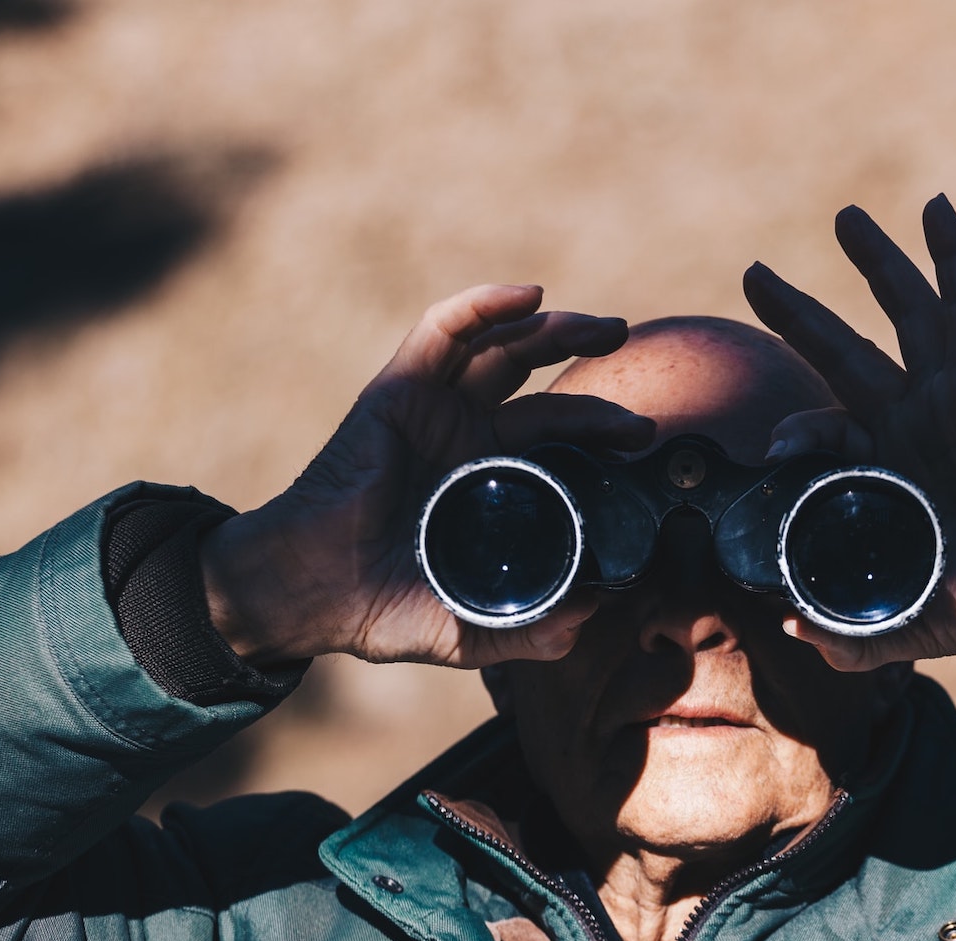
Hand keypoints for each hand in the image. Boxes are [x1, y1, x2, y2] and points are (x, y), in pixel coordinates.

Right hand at [200, 284, 653, 666]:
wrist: (312, 595)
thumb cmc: (381, 611)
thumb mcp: (474, 628)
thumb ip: (534, 629)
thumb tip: (593, 618)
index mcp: (485, 480)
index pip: (553, 436)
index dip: (599, 428)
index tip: (644, 441)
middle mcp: (463, 436)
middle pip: (537, 381)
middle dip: (587, 368)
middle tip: (635, 369)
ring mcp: (432, 410)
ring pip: (502, 347)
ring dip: (555, 328)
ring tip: (606, 328)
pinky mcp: (399, 390)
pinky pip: (444, 331)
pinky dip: (486, 305)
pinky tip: (531, 296)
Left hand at [742, 195, 955, 667]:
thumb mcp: (910, 621)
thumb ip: (853, 633)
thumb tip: (792, 631)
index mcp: (892, 471)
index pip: (826, 429)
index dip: (793, 434)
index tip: (771, 453)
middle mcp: (915, 423)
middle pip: (845, 351)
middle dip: (800, 313)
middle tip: (755, 274)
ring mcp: (949, 395)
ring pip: (903, 311)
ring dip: (875, 262)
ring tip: (843, 218)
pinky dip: (951, 256)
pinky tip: (934, 208)